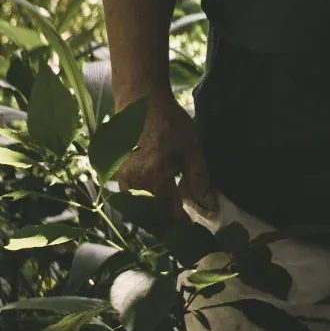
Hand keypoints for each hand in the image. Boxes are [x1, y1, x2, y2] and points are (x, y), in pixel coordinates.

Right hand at [116, 90, 216, 221]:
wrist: (140, 103)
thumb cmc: (169, 123)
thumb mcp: (192, 148)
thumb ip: (200, 180)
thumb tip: (210, 207)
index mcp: (153, 181)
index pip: (171, 214)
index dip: (183, 222)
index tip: (194, 227)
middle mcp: (134, 187)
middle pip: (154, 214)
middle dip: (168, 218)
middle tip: (183, 217)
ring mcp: (122, 182)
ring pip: (142, 207)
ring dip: (156, 210)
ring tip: (170, 205)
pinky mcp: (118, 176)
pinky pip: (133, 197)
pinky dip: (146, 199)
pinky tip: (157, 192)